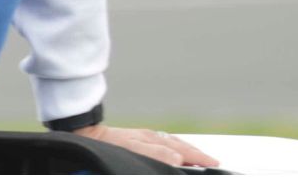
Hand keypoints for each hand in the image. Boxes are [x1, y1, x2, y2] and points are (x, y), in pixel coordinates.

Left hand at [72, 123, 218, 167]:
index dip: (198, 158)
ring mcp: (144, 136)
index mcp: (152, 140)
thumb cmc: (106, 144)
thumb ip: (155, 154)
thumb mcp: (131, 149)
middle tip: (213, 162)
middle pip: (179, 145)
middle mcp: (150, 136)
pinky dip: (175, 146)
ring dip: (188, 149)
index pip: (182, 150)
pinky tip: (175, 151)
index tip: (213, 164)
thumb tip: (178, 159)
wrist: (83, 133)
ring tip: (200, 157)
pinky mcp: (136, 137)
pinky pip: (163, 141)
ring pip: (172, 142)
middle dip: (197, 153)